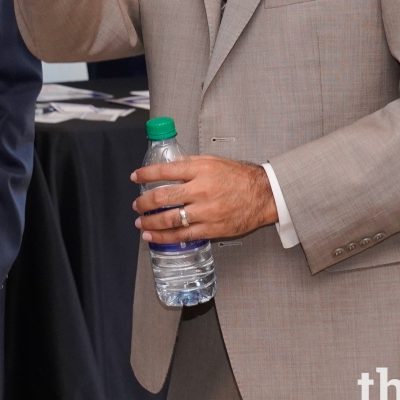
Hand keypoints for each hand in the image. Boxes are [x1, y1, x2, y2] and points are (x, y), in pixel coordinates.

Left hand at [131, 155, 278, 242]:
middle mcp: (201, 190)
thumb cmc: (239, 177)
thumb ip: (190, 163)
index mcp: (200, 170)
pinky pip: (183, 235)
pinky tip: (154, 237)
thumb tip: (168, 165)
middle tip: (136, 204)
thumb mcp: (214, 161)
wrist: (263, 195)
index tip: (136, 177)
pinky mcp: (211, 229)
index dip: (146, 174)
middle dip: (144, 202)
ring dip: (150, 222)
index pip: (165, 170)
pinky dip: (164, 237)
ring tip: (141, 222)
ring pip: (170, 219)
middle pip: (163, 197)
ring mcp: (206, 211)